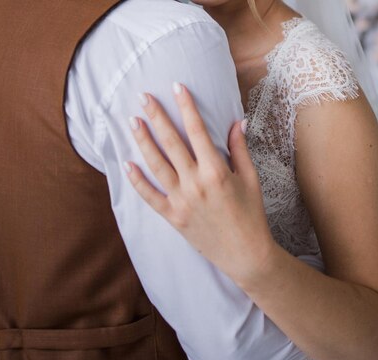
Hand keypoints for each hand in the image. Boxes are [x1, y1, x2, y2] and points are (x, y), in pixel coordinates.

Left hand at [124, 83, 276, 282]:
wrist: (245, 254)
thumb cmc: (251, 215)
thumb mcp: (251, 179)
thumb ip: (239, 149)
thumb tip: (236, 121)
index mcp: (216, 171)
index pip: (197, 131)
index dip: (186, 106)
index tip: (176, 87)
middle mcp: (195, 184)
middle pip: (171, 143)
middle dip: (156, 116)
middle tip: (143, 97)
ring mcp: (181, 201)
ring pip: (156, 165)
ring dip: (143, 141)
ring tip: (133, 121)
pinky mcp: (173, 217)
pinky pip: (149, 196)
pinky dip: (137, 180)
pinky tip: (127, 163)